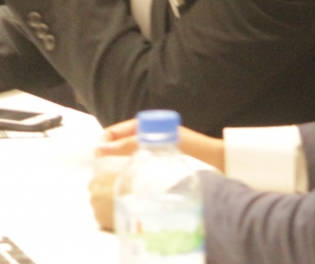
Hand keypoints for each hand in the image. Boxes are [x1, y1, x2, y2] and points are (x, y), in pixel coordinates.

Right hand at [90, 119, 224, 230]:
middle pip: (118, 148)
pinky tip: (128, 188)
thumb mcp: (157, 144)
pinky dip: (131, 176)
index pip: (114, 133)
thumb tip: (100, 149)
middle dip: (107, 158)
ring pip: (126, 160)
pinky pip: (138, 170)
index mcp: (145, 127)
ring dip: (118, 169)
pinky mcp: (160, 166)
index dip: (103, 143)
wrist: (217, 160)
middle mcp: (147, 138)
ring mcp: (153, 153)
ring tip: (111, 182)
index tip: (96, 158)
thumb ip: (129, 145)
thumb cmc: (191, 148)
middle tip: (100, 175)